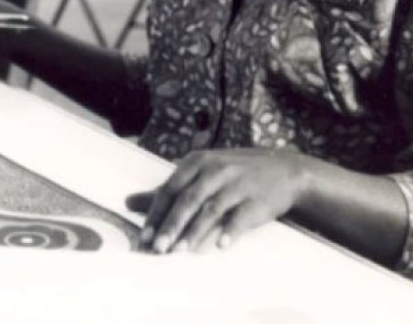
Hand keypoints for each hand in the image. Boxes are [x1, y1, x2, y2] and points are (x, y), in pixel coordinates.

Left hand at [125, 148, 310, 253]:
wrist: (283, 170)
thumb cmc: (233, 173)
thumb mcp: (200, 172)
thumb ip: (169, 189)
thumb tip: (129, 203)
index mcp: (197, 162)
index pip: (170, 189)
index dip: (156, 212)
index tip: (144, 235)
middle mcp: (215, 170)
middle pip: (188, 199)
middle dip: (171, 225)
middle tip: (158, 248)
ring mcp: (237, 184)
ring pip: (211, 209)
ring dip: (195, 231)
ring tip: (180, 251)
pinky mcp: (257, 200)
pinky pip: (241, 216)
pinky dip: (231, 231)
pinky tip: (222, 245)